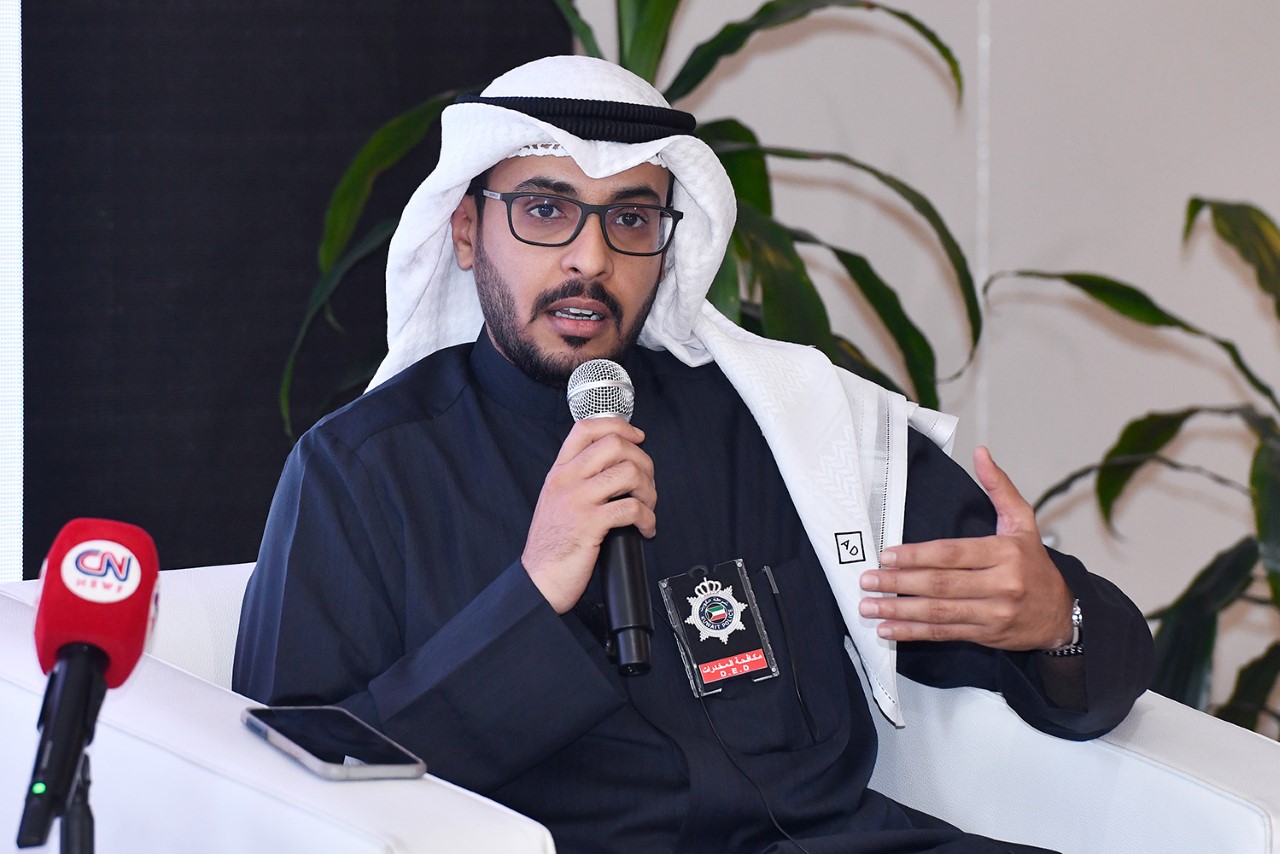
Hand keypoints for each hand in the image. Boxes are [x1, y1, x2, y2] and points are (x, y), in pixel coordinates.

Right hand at [523, 417, 656, 613]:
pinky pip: (632, 508)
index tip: (637, 437)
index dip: (618, 426)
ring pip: (629, 473)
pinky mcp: (590, 524)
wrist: (538, 579)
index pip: (586, 428)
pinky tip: (645, 529)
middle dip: (643, 461)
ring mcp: (578, 500)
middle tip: (647, 483)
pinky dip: (648, 519)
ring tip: (647, 508)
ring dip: (649, 491)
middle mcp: (567, 480)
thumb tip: (616, 466)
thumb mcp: (556, 500)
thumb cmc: (552, 544)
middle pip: (615, 445)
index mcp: (559, 471)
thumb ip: (578, 479)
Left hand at [858, 446, 1073, 650]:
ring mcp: (993, 613)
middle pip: (941, 584)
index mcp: (1005, 553)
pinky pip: (943, 633)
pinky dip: (912, 632)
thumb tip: (980, 453)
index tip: (887, 555)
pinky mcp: (985, 635)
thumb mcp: (1023, 522)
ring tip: (868, 605)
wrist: (1062, 613)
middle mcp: (1001, 585)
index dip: (917, 555)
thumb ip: (999, 487)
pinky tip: (887, 628)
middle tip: (868, 579)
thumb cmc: (1034, 564)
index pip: (952, 553)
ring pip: (938, 612)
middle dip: (899, 582)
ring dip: (899, 610)